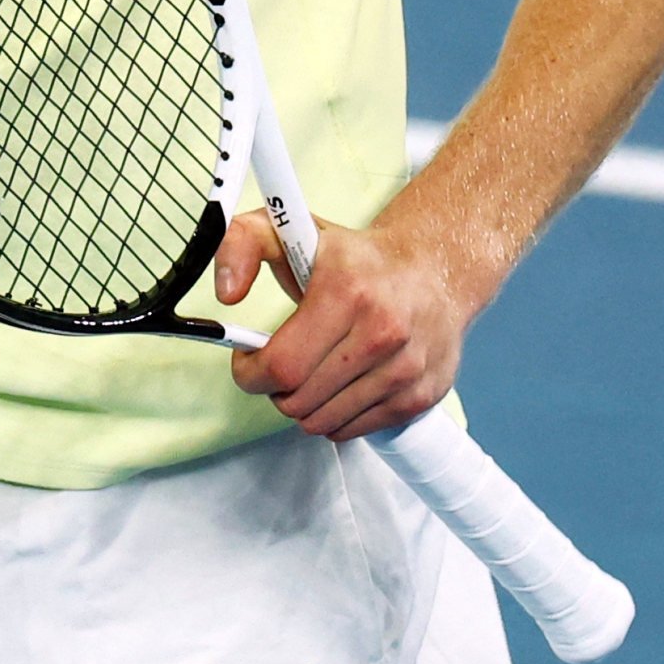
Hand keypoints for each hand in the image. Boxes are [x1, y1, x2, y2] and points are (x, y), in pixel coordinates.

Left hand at [214, 209, 477, 440]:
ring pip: (322, 423)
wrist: (437, 268)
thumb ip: (241, 244)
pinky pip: (353, 431)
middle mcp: (383, 333)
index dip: (251, 373)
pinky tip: (342, 384)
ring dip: (305, 405)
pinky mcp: (420, 396)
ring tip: (313, 372)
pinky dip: (337, 416)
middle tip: (284, 363)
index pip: (281, 367)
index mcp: (347, 293)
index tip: (250, 360)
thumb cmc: (356, 258)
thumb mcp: (291, 233)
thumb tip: (227, 292)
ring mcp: (406, 369)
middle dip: (276, 389)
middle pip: (298, 401)